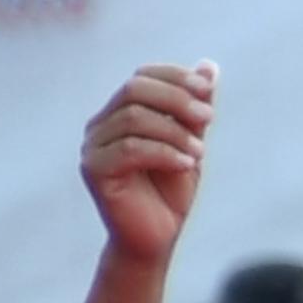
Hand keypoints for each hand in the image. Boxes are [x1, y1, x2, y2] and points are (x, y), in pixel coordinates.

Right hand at [80, 63, 214, 266]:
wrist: (157, 236)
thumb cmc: (172, 190)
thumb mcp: (191, 143)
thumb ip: (196, 108)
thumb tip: (209, 65)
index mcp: (121, 112)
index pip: (142, 76)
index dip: (175, 77)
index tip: (208, 90)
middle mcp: (101, 124)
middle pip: (134, 89)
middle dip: (176, 99)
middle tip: (210, 117)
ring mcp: (93, 146)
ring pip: (133, 118)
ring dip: (175, 131)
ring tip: (201, 153)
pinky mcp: (93, 169)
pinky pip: (129, 149)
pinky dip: (164, 152)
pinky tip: (188, 164)